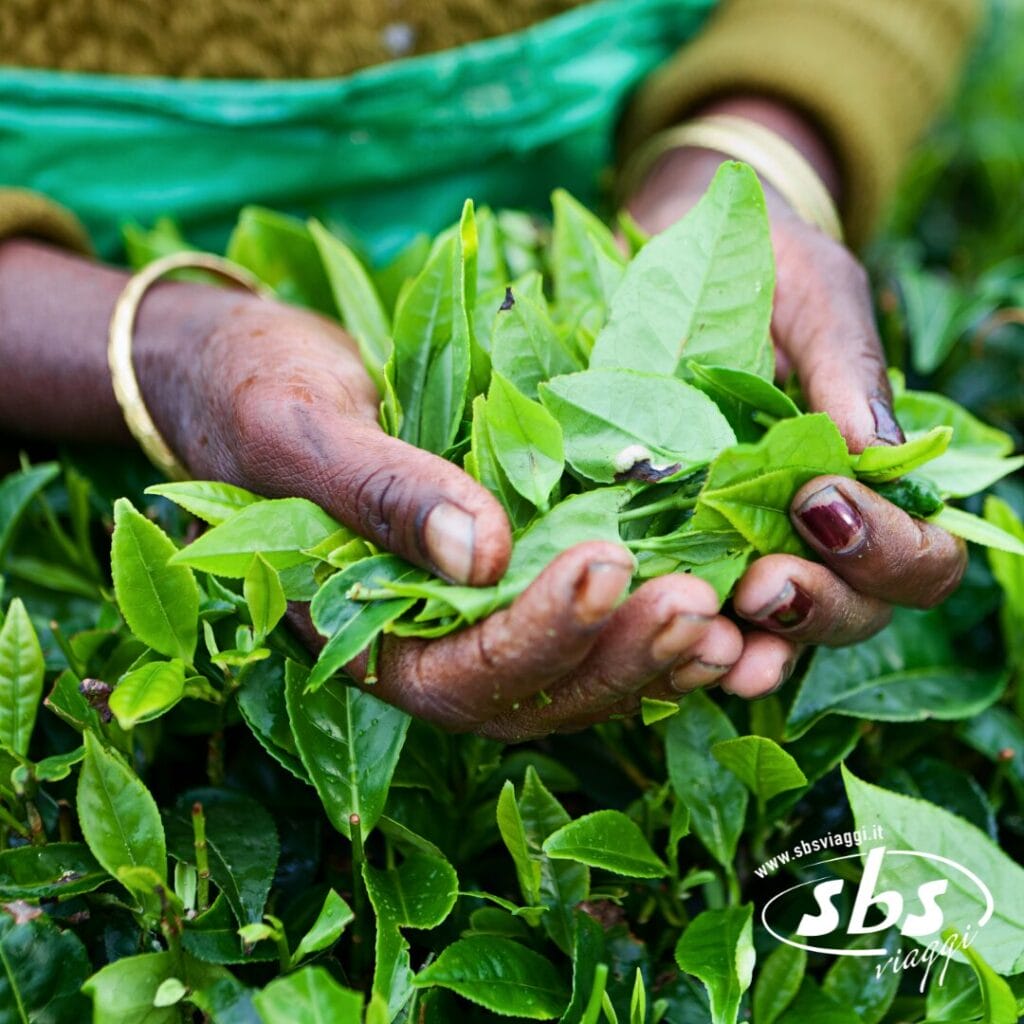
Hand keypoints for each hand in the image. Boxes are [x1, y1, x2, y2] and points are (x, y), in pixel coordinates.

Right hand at [151, 299, 782, 737]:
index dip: (536, 633)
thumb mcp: (297, 427)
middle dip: (616, 656)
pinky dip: (642, 622)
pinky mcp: (508, 574)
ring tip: (724, 615)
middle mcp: (422, 643)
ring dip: (648, 655)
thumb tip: (478, 555)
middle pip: (532, 693)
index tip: (604, 567)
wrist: (247, 370)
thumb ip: (376, 493)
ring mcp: (470, 616)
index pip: (456, 670)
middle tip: (698, 605)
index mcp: (359, 631)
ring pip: (570, 673)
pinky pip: (583, 624)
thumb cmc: (250, 391)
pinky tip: (711, 596)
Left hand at [625, 102, 966, 679]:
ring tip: (721, 634)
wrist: (682, 252)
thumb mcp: (819, 302)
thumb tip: (876, 458)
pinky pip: (696, 610)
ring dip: (756, 644)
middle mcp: (814, 530)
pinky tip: (674, 637)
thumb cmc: (771, 268)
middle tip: (764, 583)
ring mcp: (745, 544)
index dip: (888, 553)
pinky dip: (692, 636)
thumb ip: (850, 374)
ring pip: (777, 632)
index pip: (918, 557)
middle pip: (852, 612)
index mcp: (871, 480)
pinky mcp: (675, 541)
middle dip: (818, 607)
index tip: (822, 505)